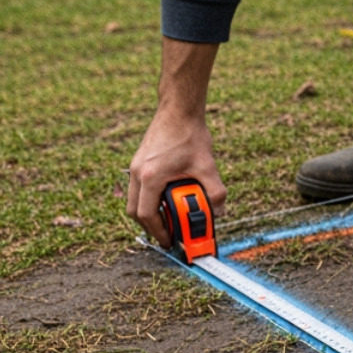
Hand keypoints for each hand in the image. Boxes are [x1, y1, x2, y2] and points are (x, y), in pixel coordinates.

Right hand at [127, 111, 224, 244]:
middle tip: (169, 234)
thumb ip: (216, 193)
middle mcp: (137, 172)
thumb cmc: (190, 136)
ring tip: (171, 219)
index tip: (170, 242)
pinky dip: (150, 199)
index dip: (158, 232)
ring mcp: (135, 167)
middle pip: (135, 211)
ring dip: (151, 212)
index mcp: (150, 176)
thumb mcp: (208, 168)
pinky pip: (139, 189)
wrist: (178, 111)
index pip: (146, 214)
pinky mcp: (139, 163)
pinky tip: (169, 199)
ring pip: (135, 200)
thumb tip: (218, 214)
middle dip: (151, 226)